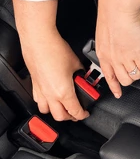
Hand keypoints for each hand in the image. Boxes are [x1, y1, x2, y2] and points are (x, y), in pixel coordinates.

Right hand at [13, 0, 88, 121]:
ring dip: (56, 112)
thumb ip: (82, 73)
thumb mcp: (77, 63)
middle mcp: (51, 94)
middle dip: (70, 117)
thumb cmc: (55, 49)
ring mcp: (41, 90)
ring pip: (47, 111)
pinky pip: (39, 101)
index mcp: (64, 91)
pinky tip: (50, 98)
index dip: (82, 114)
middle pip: (60, 116)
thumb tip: (84, 75)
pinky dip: (46, 104)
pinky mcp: (34, 84)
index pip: (75, 111)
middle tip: (77, 112)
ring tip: (64, 108)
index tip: (86, 113)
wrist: (39, 41)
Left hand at [96, 0, 139, 97]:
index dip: (114, 86)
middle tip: (136, 71)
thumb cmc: (112, 14)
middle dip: (131, 78)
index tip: (118, 93)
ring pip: (135, 76)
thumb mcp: (105, 33)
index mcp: (103, 53)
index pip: (108, 76)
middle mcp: (113, 58)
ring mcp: (126, 58)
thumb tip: (116, 48)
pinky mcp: (138, 54)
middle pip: (123, 80)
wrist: (118, 7)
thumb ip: (110, 44)